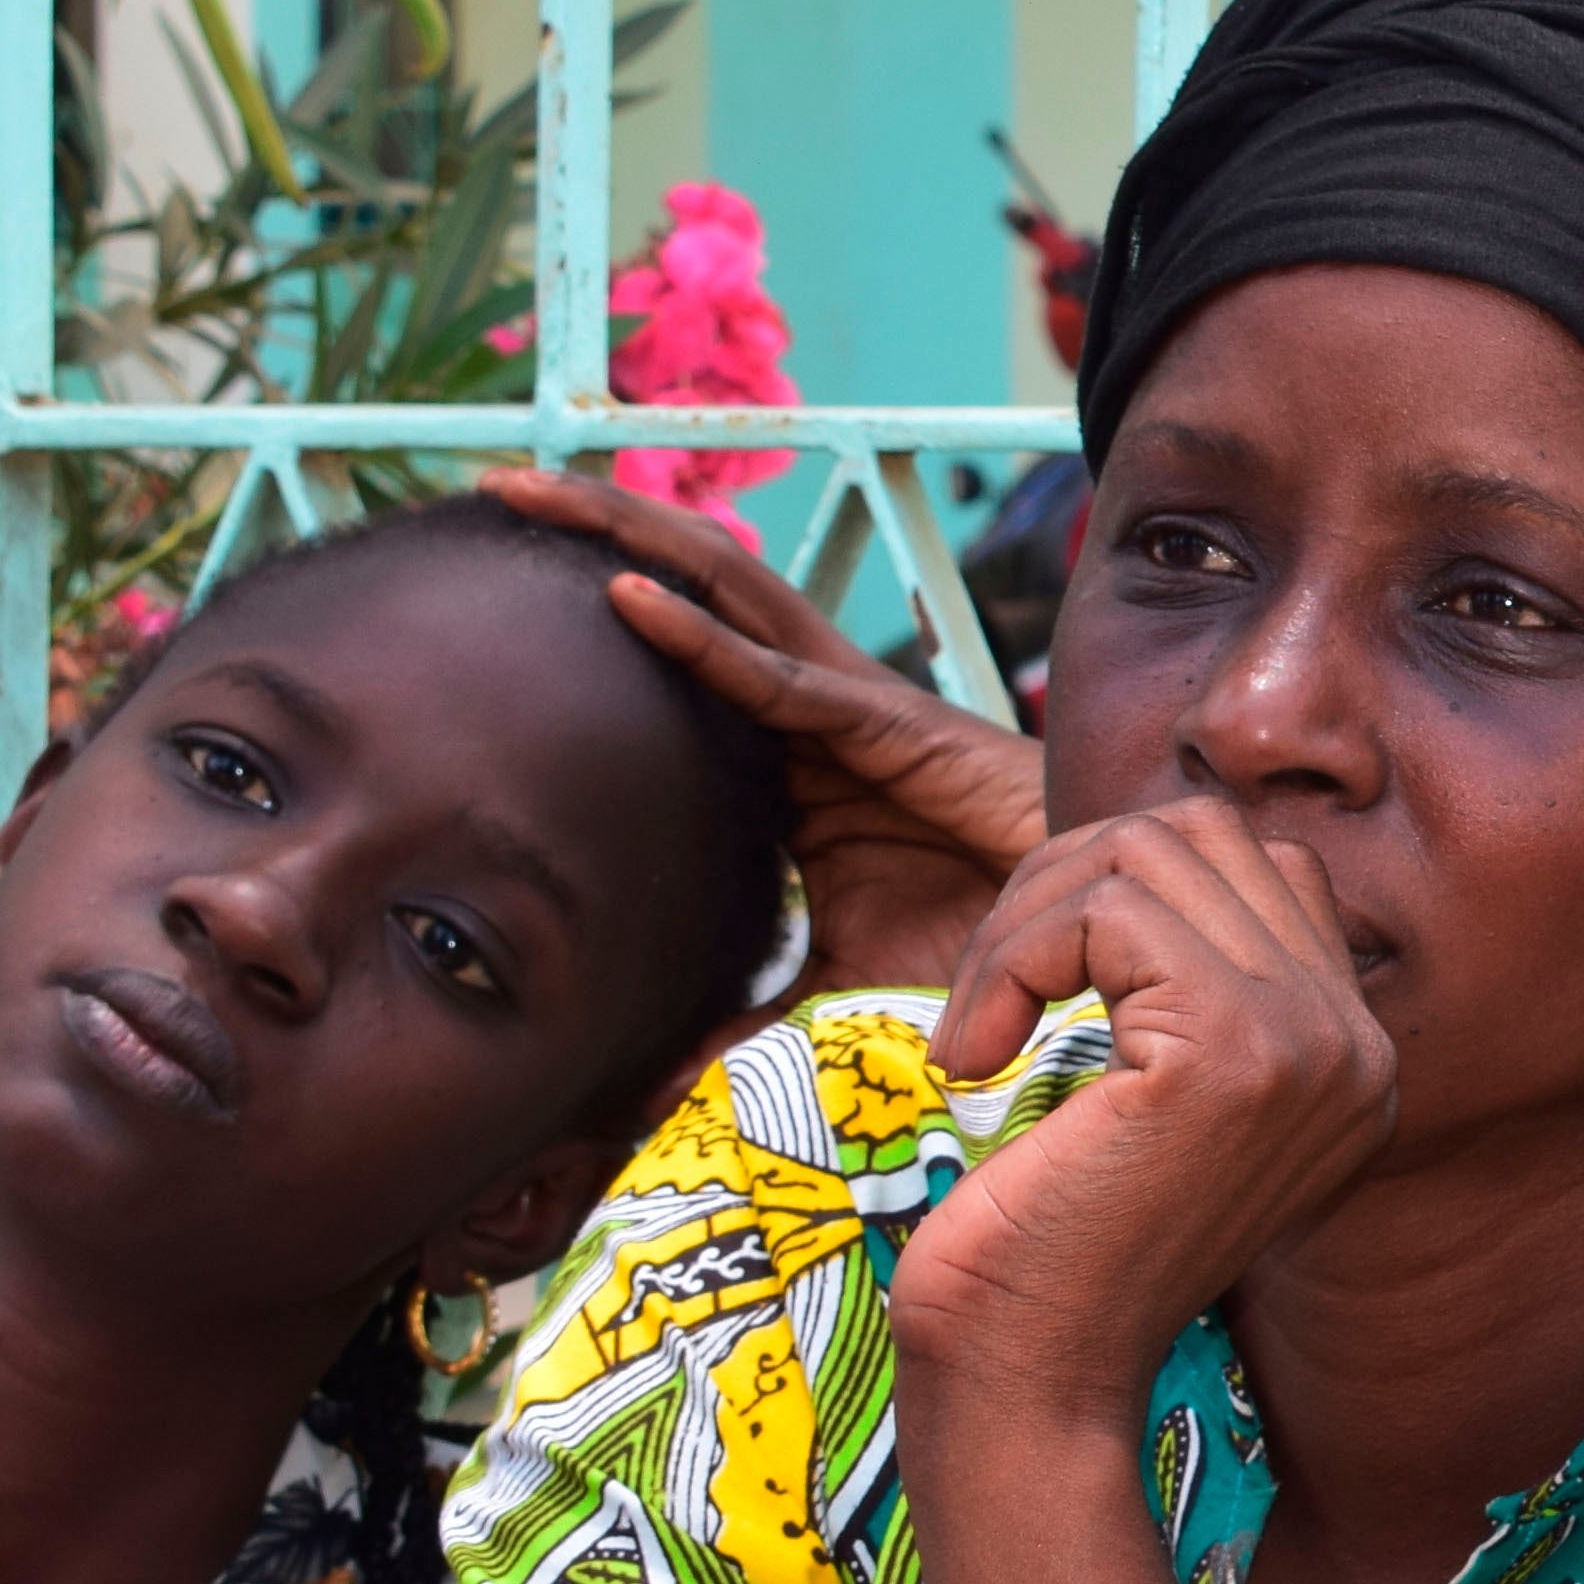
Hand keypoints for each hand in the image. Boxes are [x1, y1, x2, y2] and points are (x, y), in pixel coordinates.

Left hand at [480, 466, 1048, 992]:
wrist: (1093, 948)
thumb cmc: (984, 955)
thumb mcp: (829, 994)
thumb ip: (747, 1030)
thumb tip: (652, 1095)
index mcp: (789, 757)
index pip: (677, 660)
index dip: (599, 606)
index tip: (494, 584)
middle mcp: (811, 708)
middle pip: (690, 592)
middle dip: (594, 532)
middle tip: (491, 487)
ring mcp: (849, 709)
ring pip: (724, 595)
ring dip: (626, 540)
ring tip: (532, 492)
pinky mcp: (890, 729)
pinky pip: (777, 677)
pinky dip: (699, 638)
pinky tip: (623, 597)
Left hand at [892, 800, 1393, 1430]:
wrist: (1031, 1382)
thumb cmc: (1055, 1248)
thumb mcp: (1150, 1097)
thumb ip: (1187, 985)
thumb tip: (1133, 847)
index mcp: (1355, 1060)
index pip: (1259, 866)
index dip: (1123, 892)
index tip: (1041, 987)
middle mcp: (1360, 1046)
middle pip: (1206, 836)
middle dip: (1066, 883)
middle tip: (993, 994)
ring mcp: (1312, 1044)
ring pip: (1149, 853)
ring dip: (1025, 920)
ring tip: (979, 1029)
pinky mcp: (1234, 1051)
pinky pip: (1107, 908)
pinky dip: (1011, 957)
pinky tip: (974, 1057)